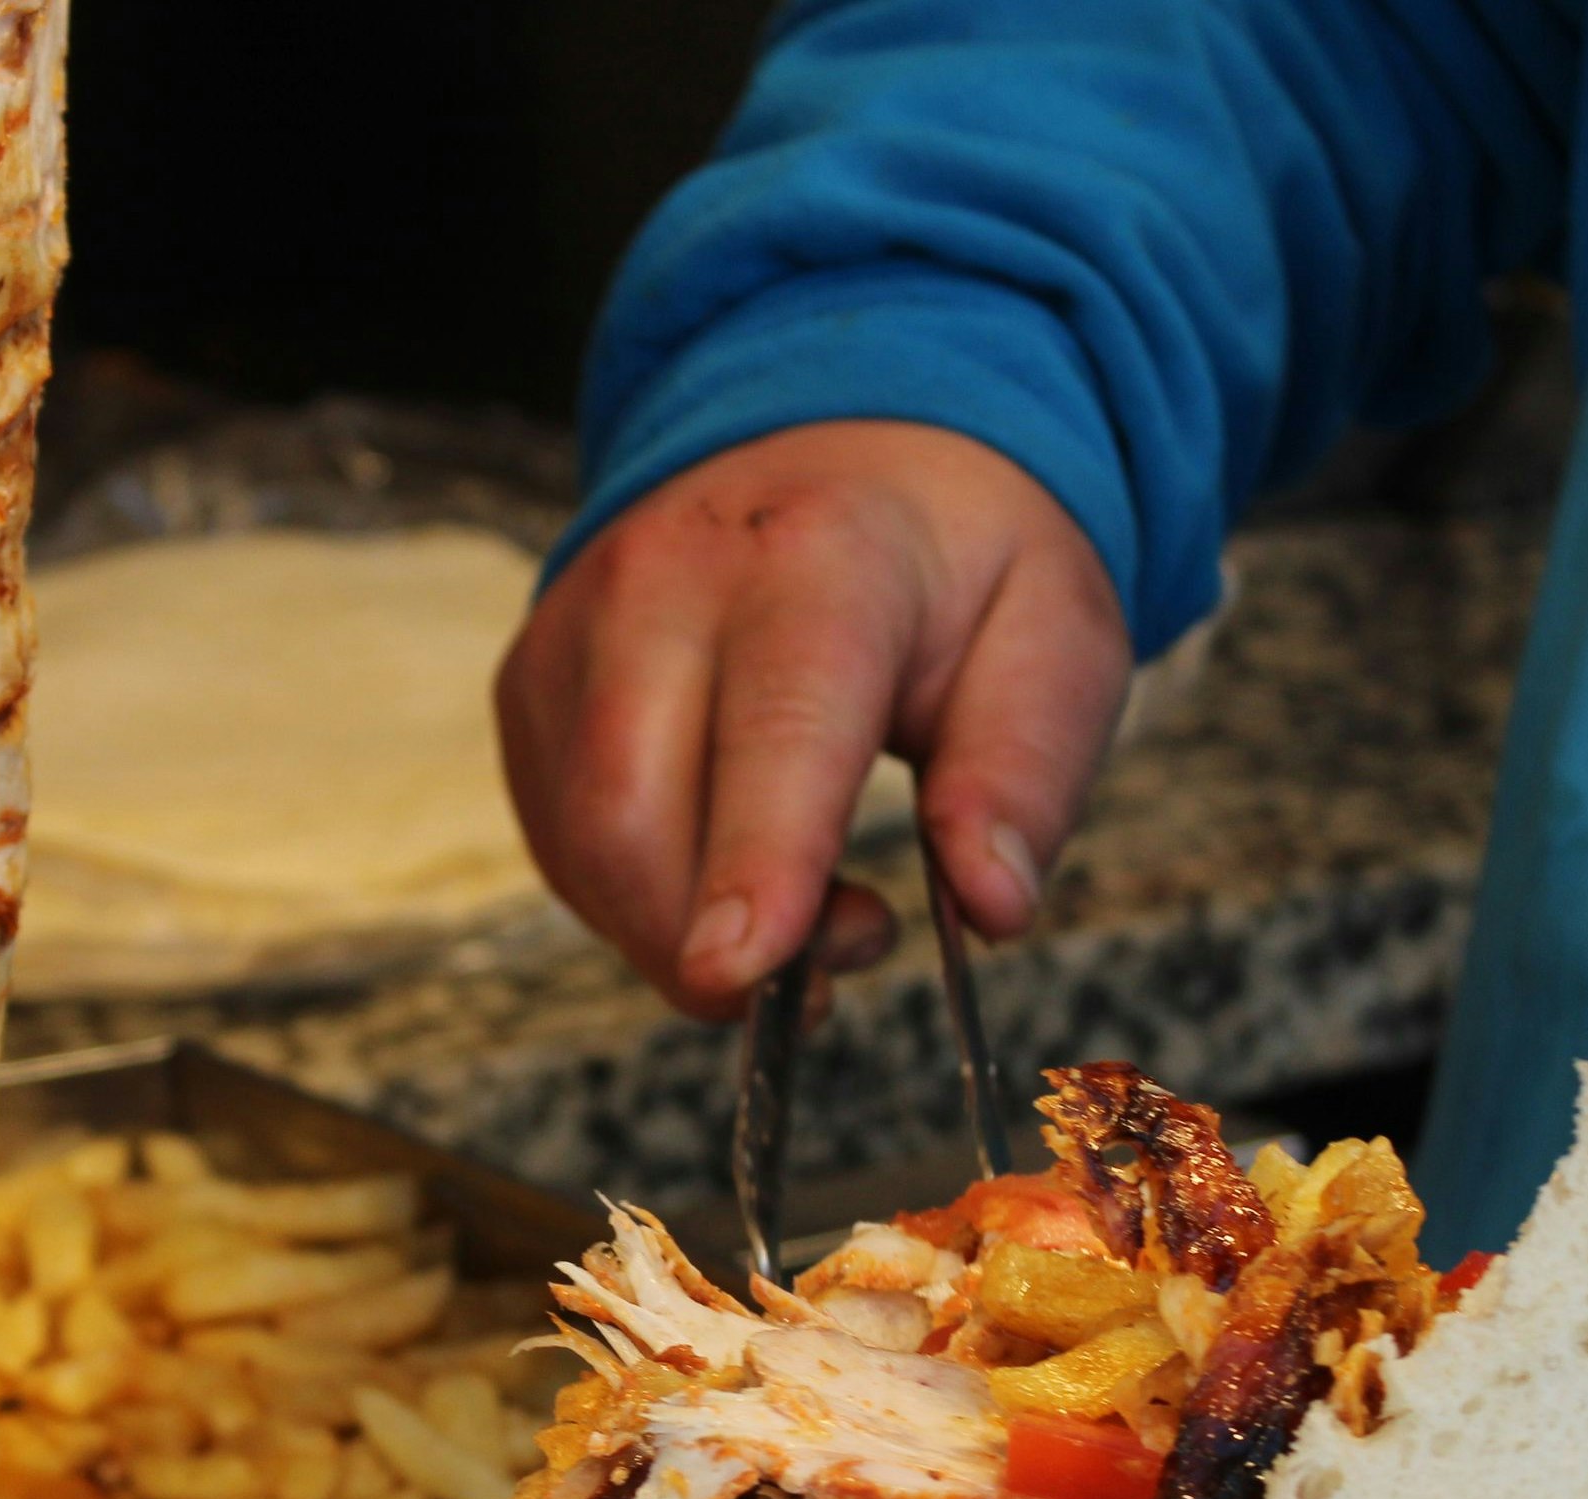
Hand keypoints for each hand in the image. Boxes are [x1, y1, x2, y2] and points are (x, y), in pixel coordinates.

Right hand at [496, 421, 1128, 1019]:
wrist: (837, 436)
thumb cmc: (954, 557)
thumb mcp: (1055, 631)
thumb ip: (1029, 769)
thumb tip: (992, 906)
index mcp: (817, 555)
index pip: (774, 729)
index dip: (755, 863)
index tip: (738, 973)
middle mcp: (663, 579)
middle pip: (632, 811)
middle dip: (710, 945)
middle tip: (850, 949)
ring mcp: (575, 629)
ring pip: (585, 845)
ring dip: (684, 931)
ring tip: (805, 900)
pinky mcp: (532, 682)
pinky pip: (564, 840)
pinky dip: (643, 897)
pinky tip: (731, 858)